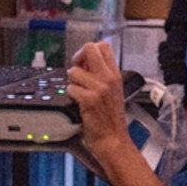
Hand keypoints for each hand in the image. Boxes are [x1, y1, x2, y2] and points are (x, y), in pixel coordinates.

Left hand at [67, 41, 129, 158]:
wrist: (113, 139)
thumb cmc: (111, 118)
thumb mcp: (113, 91)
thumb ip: (102, 74)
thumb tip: (85, 60)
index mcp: (115, 74)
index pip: (103, 46)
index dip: (89, 51)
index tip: (85, 63)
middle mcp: (109, 78)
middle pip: (89, 48)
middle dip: (78, 58)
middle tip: (78, 71)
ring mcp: (99, 88)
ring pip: (74, 71)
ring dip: (72, 83)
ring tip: (80, 93)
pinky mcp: (89, 100)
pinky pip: (70, 89)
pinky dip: (71, 96)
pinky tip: (79, 104)